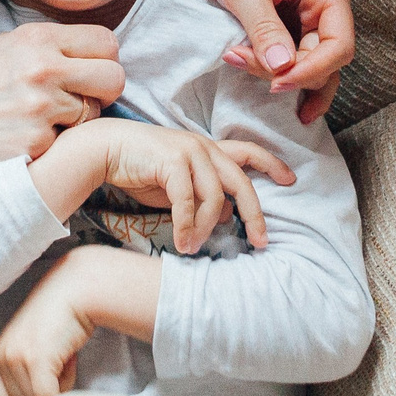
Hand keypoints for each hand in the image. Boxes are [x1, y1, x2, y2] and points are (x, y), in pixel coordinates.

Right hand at [0, 21, 125, 186]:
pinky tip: (25, 141)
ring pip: (93, 114)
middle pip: (114, 77)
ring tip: (38, 122)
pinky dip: (53, 145)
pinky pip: (69, 142)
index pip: (105, 41)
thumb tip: (84, 53)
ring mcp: (41, 106)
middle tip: (80, 101)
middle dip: (103, 92)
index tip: (89, 74)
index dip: (102, 61)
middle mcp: (42, 66)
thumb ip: (43, 48)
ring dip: (75, 122)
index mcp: (34, 38)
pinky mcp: (38, 141)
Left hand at [0, 249, 156, 395]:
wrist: (77, 289)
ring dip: (56, 390)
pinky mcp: (34, 358)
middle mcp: (1, 354)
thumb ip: (28, 370)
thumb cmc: (63, 318)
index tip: (45, 391)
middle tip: (60, 372)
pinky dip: (64, 388)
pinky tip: (70, 360)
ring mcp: (15, 356)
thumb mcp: (35, 345)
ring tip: (65, 361)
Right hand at [38, 118, 287, 253]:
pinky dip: (187, 226)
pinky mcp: (172, 161)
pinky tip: (182, 243)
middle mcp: (203, 146)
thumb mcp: (176, 184)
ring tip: (194, 249)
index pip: (248, 151)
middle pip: (241, 183)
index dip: (272, 164)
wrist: (104, 149)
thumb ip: (201, 195)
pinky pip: (188, 201)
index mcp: (207, 148)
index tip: (291, 179)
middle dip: (255, 215)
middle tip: (260, 242)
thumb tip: (225, 216)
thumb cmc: (139, 167)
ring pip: (214, 198)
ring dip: (206, 230)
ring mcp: (189, 151)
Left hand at [170, 0, 356, 124]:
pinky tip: (253, 76)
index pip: (340, 45)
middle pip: (324, 62)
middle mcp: (324, 9)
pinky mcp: (287, 33)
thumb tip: (282, 68)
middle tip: (240, 60)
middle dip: (287, 72)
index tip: (277, 81)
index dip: (313, 70)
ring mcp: (307, 23)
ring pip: (310, 69)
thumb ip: (264, 28)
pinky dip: (273, 74)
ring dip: (280, 78)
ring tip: (243, 68)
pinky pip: (291, 65)